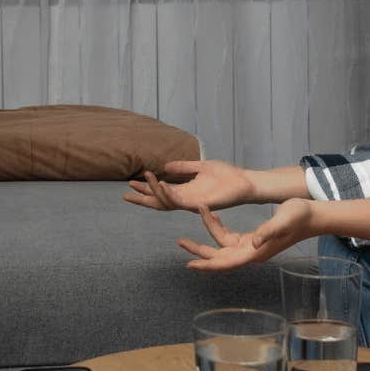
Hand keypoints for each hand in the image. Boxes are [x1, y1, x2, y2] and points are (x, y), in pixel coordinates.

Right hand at [122, 160, 253, 212]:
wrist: (244, 182)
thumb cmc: (227, 176)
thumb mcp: (200, 167)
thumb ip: (183, 167)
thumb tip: (166, 166)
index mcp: (185, 191)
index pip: (161, 192)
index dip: (145, 188)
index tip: (131, 183)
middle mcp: (186, 199)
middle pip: (158, 201)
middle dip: (142, 199)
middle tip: (125, 194)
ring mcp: (191, 203)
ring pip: (166, 201)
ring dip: (152, 191)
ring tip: (141, 179)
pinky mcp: (199, 203)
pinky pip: (179, 201)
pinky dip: (168, 193)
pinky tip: (160, 183)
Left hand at [176, 199, 314, 270]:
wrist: (313, 215)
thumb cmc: (300, 216)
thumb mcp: (283, 220)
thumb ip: (269, 231)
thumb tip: (254, 243)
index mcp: (256, 252)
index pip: (227, 263)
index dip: (208, 265)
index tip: (190, 265)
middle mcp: (251, 253)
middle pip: (219, 256)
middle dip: (199, 251)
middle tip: (179, 242)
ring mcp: (251, 246)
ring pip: (222, 245)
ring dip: (207, 234)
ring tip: (193, 221)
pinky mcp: (253, 239)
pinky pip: (229, 237)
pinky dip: (218, 227)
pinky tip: (212, 215)